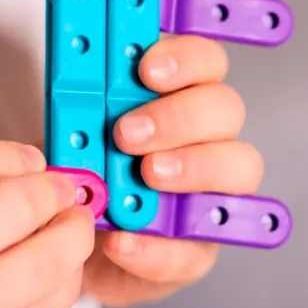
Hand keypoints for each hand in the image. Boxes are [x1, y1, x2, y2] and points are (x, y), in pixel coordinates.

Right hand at [0, 133, 92, 307]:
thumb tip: (21, 169)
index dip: (12, 155)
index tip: (25, 163)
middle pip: (20, 200)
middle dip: (53, 191)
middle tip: (59, 194)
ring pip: (49, 257)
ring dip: (72, 236)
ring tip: (68, 230)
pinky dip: (62, 282)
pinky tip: (52, 273)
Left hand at [83, 35, 262, 306]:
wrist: (67, 245)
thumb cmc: (79, 176)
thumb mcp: (70, 137)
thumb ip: (79, 113)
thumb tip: (73, 92)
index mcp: (179, 97)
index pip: (206, 61)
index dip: (185, 58)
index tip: (146, 69)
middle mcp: (206, 139)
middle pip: (225, 108)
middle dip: (178, 117)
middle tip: (127, 134)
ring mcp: (212, 194)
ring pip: (239, 166)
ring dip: (192, 167)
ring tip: (145, 177)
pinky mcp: (199, 249)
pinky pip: (196, 249)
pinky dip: (157, 248)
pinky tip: (120, 241)